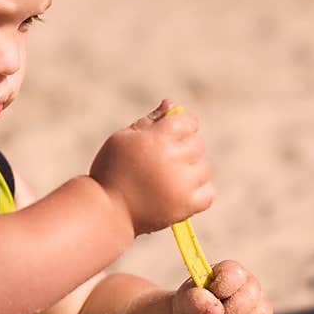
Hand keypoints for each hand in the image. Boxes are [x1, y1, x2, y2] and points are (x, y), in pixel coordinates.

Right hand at [89, 99, 214, 234]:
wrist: (105, 210)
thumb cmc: (111, 169)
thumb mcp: (124, 138)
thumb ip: (151, 120)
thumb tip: (172, 104)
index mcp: (157, 138)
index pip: (188, 122)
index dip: (181, 125)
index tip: (169, 134)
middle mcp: (173, 158)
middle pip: (197, 144)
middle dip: (183, 147)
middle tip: (161, 159)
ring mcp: (182, 184)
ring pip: (204, 167)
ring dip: (191, 170)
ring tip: (167, 177)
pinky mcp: (187, 206)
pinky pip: (208, 192)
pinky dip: (198, 191)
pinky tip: (179, 190)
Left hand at [171, 260, 280, 313]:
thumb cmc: (192, 310)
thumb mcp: (185, 302)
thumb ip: (195, 300)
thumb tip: (215, 310)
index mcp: (229, 272)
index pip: (234, 274)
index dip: (221, 288)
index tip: (210, 297)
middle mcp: (250, 286)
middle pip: (250, 297)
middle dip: (228, 313)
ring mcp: (262, 307)